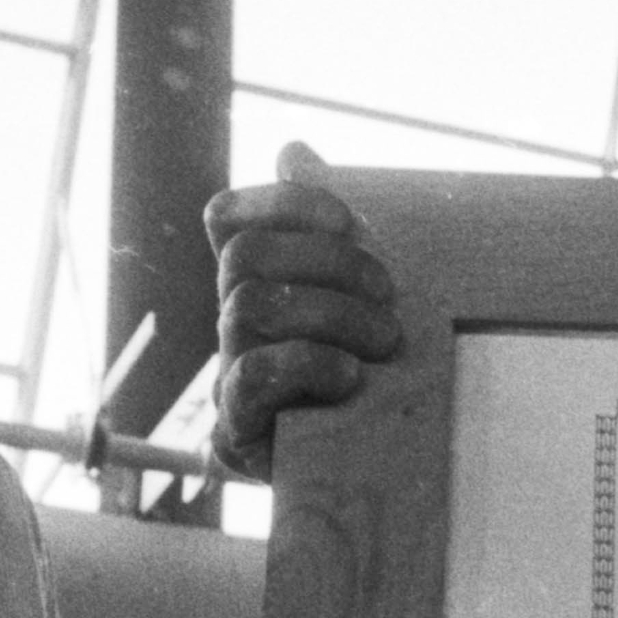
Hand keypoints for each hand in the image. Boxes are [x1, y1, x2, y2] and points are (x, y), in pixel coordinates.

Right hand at [206, 142, 404, 480]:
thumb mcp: (362, 291)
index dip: (282, 202)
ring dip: (333, 315)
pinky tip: (351, 376)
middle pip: (246, 255)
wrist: (367, 466)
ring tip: (386, 341)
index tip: (346, 216)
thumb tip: (294, 151)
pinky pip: (254, 374)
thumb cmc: (367, 366)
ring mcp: (228, 371)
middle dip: (329, 262)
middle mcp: (230, 320)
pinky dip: (311, 365)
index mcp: (254, 281)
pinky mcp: (238, 426)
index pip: (228, 216)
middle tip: (390, 293)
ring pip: (250, 305)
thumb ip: (328, 224)